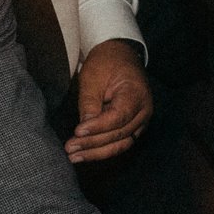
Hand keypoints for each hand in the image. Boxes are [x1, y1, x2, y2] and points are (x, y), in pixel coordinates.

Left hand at [67, 38, 151, 163]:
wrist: (119, 56)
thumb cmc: (106, 63)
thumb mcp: (93, 78)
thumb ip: (89, 104)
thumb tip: (83, 131)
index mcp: (136, 93)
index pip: (118, 117)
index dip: (98, 127)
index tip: (77, 131)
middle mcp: (144, 111)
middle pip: (120, 134)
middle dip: (93, 143)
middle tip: (70, 148)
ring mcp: (141, 121)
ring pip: (121, 144)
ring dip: (97, 153)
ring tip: (74, 156)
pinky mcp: (133, 127)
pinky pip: (119, 142)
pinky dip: (102, 150)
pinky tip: (84, 153)